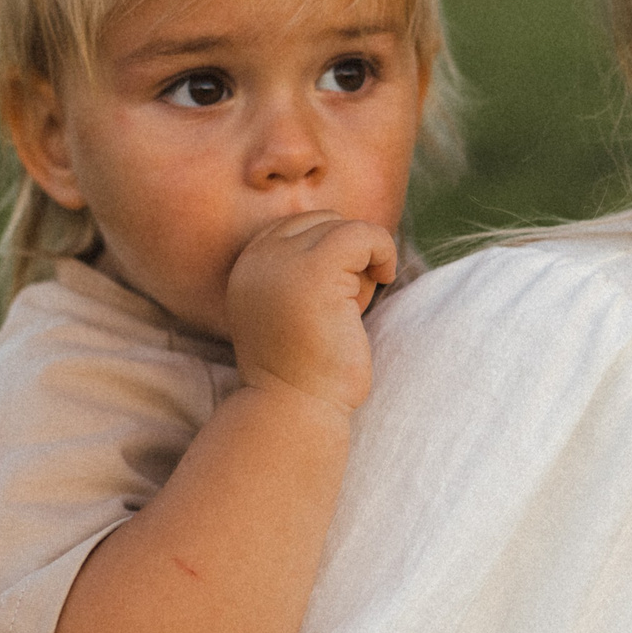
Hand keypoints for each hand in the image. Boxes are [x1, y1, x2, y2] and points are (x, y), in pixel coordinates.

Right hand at [223, 211, 396, 412]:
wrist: (294, 409)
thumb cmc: (304, 371)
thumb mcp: (294, 310)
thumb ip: (306, 272)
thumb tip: (357, 238)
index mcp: (248, 266)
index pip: (299, 228)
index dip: (329, 256)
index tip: (335, 298)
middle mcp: (258, 256)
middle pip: (321, 222)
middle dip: (346, 259)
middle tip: (345, 307)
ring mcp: (283, 260)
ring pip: (344, 228)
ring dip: (363, 264)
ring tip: (351, 307)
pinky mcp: (315, 270)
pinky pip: (363, 234)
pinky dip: (384, 251)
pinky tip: (384, 280)